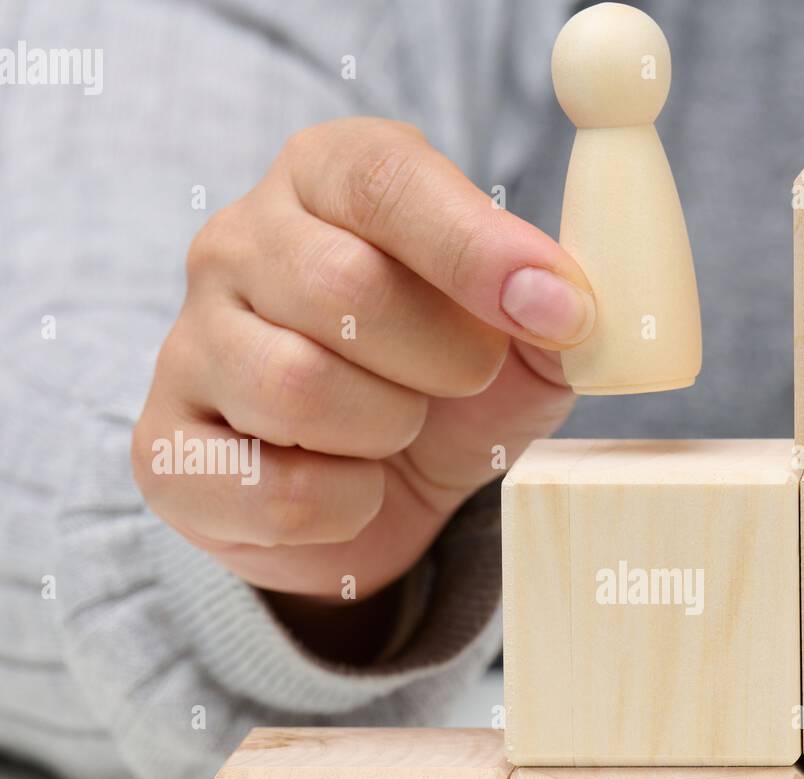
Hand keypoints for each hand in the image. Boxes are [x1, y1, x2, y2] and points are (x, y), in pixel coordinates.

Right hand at [132, 117, 592, 618]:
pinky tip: (346, 486)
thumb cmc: (451, 393)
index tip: (559, 311)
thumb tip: (570, 307)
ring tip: (393, 430)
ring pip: (298, 389)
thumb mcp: (524, 344)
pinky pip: (274, 491)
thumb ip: (555, 310)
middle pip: (344, 288)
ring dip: (385, 433)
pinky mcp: (168, 449)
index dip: (479, 250)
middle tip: (458, 382)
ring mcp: (189, 344)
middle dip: (442, 360)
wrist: (383, 496)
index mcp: (326, 181)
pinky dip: (343, 507)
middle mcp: (237, 244)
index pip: (384, 180)